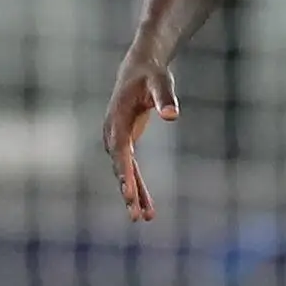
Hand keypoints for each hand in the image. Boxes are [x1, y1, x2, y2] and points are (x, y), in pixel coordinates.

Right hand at [101, 56, 176, 221]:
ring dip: (134, 195)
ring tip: (144, 218)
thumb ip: (165, 98)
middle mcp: (112, 133)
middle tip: (136, 215)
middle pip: (120, 167)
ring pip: (125, 173)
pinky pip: (131, 169)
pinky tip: (147, 207)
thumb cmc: (151, 74)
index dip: (124, 173)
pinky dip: (139, 186)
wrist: (139, 68)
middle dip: (128, 191)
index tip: (129, 194)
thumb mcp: (160, 83)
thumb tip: (172, 115)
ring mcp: (117, 140)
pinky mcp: (126, 144)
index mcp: (117, 120)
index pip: (120, 151)